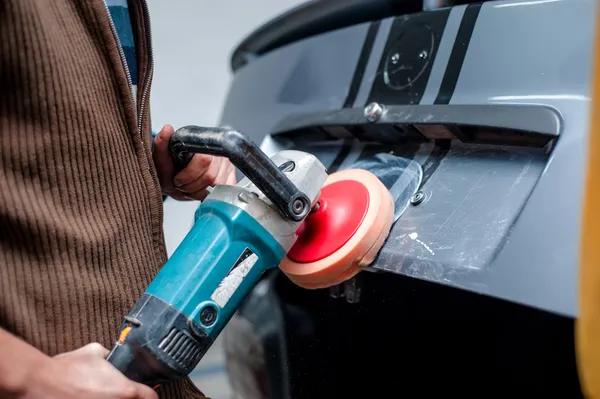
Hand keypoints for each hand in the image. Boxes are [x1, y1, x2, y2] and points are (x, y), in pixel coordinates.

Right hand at [22, 343, 157, 398]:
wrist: (40, 383)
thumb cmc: (67, 368)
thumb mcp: (95, 352)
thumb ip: (109, 355)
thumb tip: (111, 356)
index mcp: (125, 390)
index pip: (151, 397)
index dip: (150, 393)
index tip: (146, 392)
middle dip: (131, 398)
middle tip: (122, 393)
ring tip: (104, 395)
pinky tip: (91, 398)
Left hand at [153, 124, 236, 200]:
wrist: (175, 179)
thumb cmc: (169, 169)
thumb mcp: (160, 158)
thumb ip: (160, 143)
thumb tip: (167, 129)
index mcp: (201, 143)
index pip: (203, 160)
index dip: (189, 174)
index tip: (178, 179)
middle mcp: (218, 151)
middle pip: (210, 176)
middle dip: (192, 185)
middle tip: (181, 185)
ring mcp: (227, 164)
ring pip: (216, 185)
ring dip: (199, 192)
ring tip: (189, 187)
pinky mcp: (231, 176)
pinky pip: (224, 190)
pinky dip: (210, 194)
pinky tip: (201, 190)